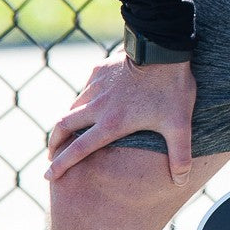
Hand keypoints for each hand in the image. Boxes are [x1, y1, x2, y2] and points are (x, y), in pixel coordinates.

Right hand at [45, 53, 196, 184]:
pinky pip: (86, 89)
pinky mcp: (99, 70)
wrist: (162, 49)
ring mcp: (96, 86)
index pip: (78, 149)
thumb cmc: (171, 88)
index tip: (48, 177)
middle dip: (54, 143)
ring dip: (67, 122)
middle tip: (52, 156)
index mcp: (111, 124)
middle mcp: (98, 106)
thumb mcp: (179, 125)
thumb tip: (181, 181)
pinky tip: (91, 104)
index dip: (61, 165)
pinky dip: (83, 101)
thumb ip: (180, 155)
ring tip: (69, 133)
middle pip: (63, 127)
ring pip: (73, 107)